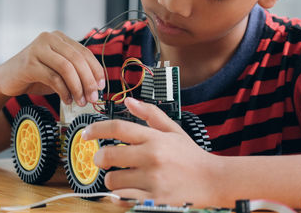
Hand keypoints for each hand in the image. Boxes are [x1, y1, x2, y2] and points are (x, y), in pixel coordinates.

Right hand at [0, 31, 104, 105]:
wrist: (5, 80)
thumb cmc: (35, 76)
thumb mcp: (58, 71)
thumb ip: (75, 72)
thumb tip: (97, 86)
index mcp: (59, 38)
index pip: (84, 52)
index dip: (96, 70)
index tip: (102, 86)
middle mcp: (49, 39)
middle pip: (77, 59)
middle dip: (88, 81)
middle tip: (93, 97)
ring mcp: (37, 49)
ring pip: (67, 68)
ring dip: (77, 87)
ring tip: (80, 101)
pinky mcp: (29, 63)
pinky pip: (53, 78)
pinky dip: (63, 91)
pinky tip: (67, 100)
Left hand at [82, 97, 220, 206]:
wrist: (214, 181)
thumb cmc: (191, 156)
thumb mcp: (173, 130)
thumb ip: (150, 114)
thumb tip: (128, 101)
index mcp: (154, 138)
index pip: (117, 128)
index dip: (96, 129)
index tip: (86, 134)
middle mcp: (152, 157)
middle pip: (108, 155)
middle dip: (100, 158)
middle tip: (102, 161)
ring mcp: (152, 180)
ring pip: (113, 180)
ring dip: (112, 179)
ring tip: (123, 177)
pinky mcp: (153, 200)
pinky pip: (123, 198)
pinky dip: (120, 196)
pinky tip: (128, 190)